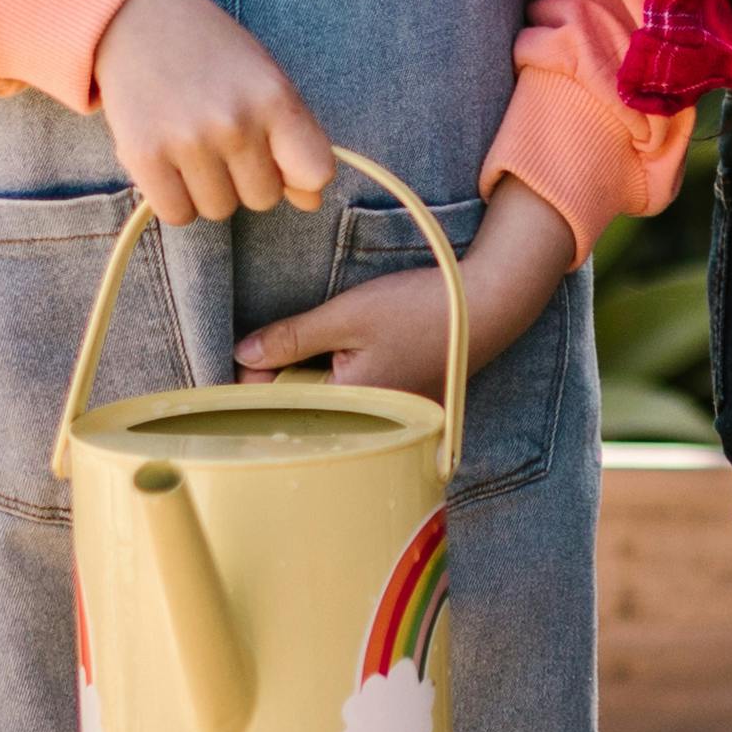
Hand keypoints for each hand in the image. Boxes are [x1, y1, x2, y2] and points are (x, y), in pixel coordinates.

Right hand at [91, 0, 333, 226]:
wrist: (136, 18)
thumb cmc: (209, 51)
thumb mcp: (263, 77)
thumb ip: (293, 137)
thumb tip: (311, 200)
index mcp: (275, 97)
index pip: (316, 172)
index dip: (298, 175)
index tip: (277, 159)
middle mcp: (235, 122)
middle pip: (263, 198)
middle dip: (245, 178)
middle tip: (221, 138)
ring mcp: (188, 141)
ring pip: (219, 210)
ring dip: (208, 188)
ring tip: (192, 144)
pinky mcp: (144, 157)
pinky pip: (177, 214)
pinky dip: (174, 198)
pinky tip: (168, 160)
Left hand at [237, 186, 574, 397]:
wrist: (489, 306)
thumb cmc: (420, 309)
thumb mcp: (347, 315)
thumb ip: (292, 338)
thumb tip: (242, 354)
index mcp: (350, 409)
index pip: (280, 407)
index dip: (255, 379)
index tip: (248, 352)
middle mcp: (369, 425)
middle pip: (303, 409)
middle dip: (283, 377)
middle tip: (277, 344)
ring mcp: (390, 420)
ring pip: (329, 404)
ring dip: (312, 377)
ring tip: (317, 346)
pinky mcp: (403, 408)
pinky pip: (356, 399)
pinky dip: (343, 379)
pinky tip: (350, 354)